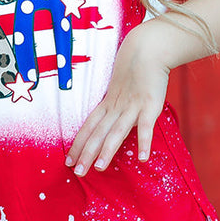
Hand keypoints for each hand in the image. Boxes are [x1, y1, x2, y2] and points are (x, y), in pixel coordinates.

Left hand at [66, 23, 170, 174]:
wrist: (148, 47)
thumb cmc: (134, 67)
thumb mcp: (119, 88)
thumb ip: (116, 104)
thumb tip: (110, 120)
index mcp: (107, 104)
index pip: (88, 127)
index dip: (78, 144)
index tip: (68, 161)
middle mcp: (116, 107)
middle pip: (98, 133)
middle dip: (87, 153)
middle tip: (78, 173)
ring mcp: (133, 107)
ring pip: (117, 132)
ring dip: (107, 150)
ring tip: (99, 168)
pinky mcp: (151, 105)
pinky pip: (147, 127)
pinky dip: (144, 142)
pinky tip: (142, 158)